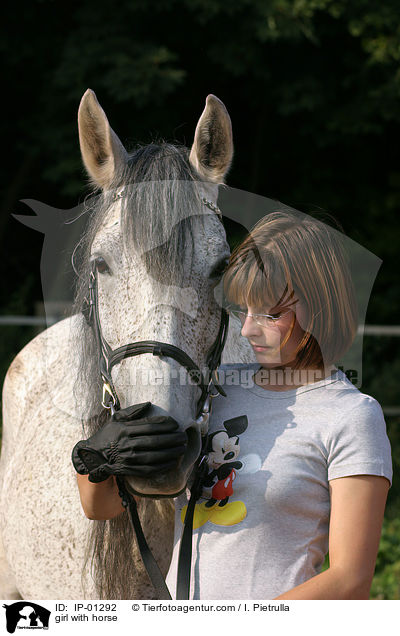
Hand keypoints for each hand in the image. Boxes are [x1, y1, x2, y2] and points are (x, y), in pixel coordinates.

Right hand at [72, 402, 186, 482]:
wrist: (92, 456)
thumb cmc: (107, 435)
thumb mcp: (116, 419)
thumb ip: (132, 412)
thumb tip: (149, 404)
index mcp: (125, 430)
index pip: (150, 426)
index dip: (165, 425)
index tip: (176, 424)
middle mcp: (127, 444)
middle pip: (155, 441)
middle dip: (172, 439)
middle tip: (183, 437)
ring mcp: (128, 458)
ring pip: (154, 456)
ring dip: (170, 453)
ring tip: (182, 448)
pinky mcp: (129, 470)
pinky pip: (148, 469)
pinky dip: (162, 466)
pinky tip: (171, 462)